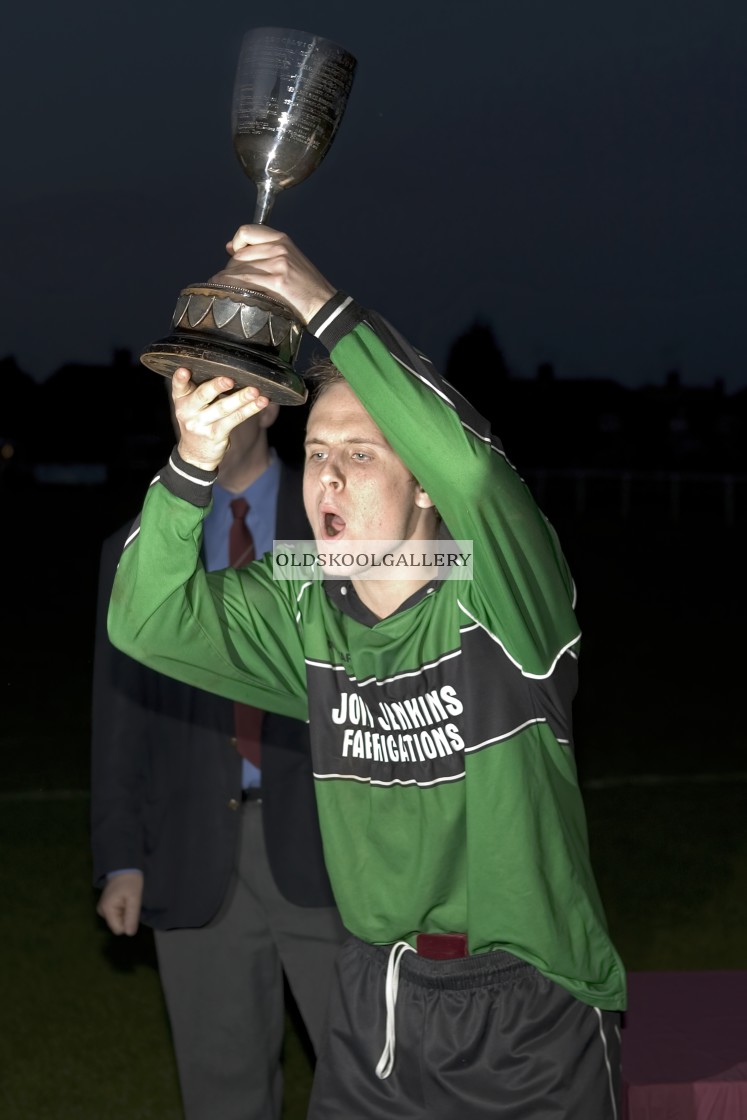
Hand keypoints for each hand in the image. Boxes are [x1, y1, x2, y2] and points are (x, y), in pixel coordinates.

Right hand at [96, 871, 143, 935]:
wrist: (124, 866)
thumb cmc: (130, 881)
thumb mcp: (134, 898)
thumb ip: (131, 916)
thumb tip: (129, 934)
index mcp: (107, 909)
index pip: (118, 929)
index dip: (128, 922)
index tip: (131, 907)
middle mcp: (101, 911)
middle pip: (117, 925)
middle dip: (126, 917)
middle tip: (130, 902)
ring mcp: (102, 908)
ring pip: (117, 920)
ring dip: (125, 913)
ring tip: (127, 899)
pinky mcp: (105, 906)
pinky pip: (116, 915)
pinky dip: (122, 909)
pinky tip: (124, 899)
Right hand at [171, 368, 270, 471]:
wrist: (196, 454)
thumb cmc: (198, 421)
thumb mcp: (191, 406)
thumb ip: (200, 390)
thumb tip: (229, 370)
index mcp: (181, 399)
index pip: (178, 386)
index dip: (180, 378)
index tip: (185, 370)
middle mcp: (187, 412)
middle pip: (203, 396)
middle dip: (216, 386)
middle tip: (229, 379)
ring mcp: (202, 424)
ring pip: (223, 408)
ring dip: (240, 398)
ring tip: (254, 391)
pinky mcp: (216, 434)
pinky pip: (236, 419)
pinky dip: (250, 409)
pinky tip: (261, 402)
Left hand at [212, 224, 335, 322]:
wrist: (323, 305)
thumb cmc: (304, 287)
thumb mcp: (289, 260)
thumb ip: (264, 252)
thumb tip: (231, 248)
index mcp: (282, 240)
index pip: (247, 231)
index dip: (236, 243)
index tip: (233, 253)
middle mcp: (280, 248)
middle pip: (240, 254)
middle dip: (230, 269)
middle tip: (228, 282)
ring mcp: (279, 264)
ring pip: (239, 268)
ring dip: (226, 280)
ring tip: (221, 288)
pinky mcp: (277, 281)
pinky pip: (245, 281)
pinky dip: (231, 286)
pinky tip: (226, 292)